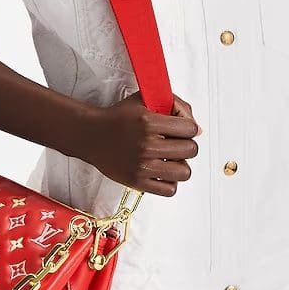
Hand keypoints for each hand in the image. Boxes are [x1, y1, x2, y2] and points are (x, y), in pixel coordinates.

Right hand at [79, 91, 201, 197]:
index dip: (189, 127)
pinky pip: (170, 190)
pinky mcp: (137, 182)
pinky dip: (170, 182)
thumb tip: (198, 129)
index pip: (190, 128)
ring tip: (170, 159)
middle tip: (175, 143)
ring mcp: (142, 166)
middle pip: (191, 150)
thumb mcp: (145, 100)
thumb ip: (174, 105)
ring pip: (184, 172)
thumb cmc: (120, 117)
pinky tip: (162, 171)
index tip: (180, 128)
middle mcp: (146, 145)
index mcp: (149, 122)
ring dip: (181, 165)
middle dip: (186, 145)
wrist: (91, 135)